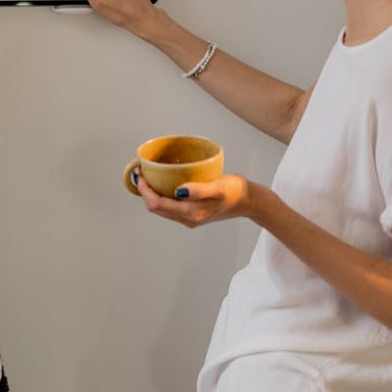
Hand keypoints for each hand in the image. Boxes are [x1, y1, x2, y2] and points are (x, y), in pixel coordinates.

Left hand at [134, 170, 257, 227]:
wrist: (250, 202)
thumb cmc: (236, 191)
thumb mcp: (218, 187)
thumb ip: (199, 190)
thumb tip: (178, 190)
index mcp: (190, 213)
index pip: (156, 204)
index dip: (144, 190)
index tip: (140, 173)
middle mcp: (187, 219)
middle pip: (155, 208)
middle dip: (144, 192)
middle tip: (141, 172)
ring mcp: (189, 218)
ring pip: (161, 208)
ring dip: (151, 194)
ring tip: (148, 176)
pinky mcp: (192, 213)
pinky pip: (169, 206)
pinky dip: (161, 195)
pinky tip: (162, 182)